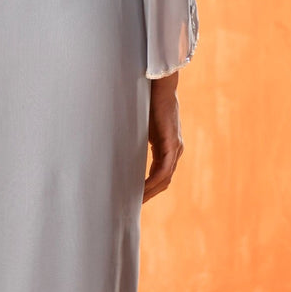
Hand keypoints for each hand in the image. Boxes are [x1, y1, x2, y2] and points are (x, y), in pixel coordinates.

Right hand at [143, 71, 183, 202]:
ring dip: (149, 192)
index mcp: (167, 147)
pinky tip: (141, 189)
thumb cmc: (147, 101)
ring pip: (164, 179)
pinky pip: (163, 170)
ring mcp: (175, 148)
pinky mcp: (172, 144)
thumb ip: (133, 139)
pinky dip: (152, 181)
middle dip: (148, 195)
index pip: (159, 175)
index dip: (147, 189)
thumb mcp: (139, 126)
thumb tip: (115, 147)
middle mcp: (175, 150)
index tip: (133, 198)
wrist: (159, 84)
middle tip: (130, 206)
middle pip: (163, 182)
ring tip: (134, 201)